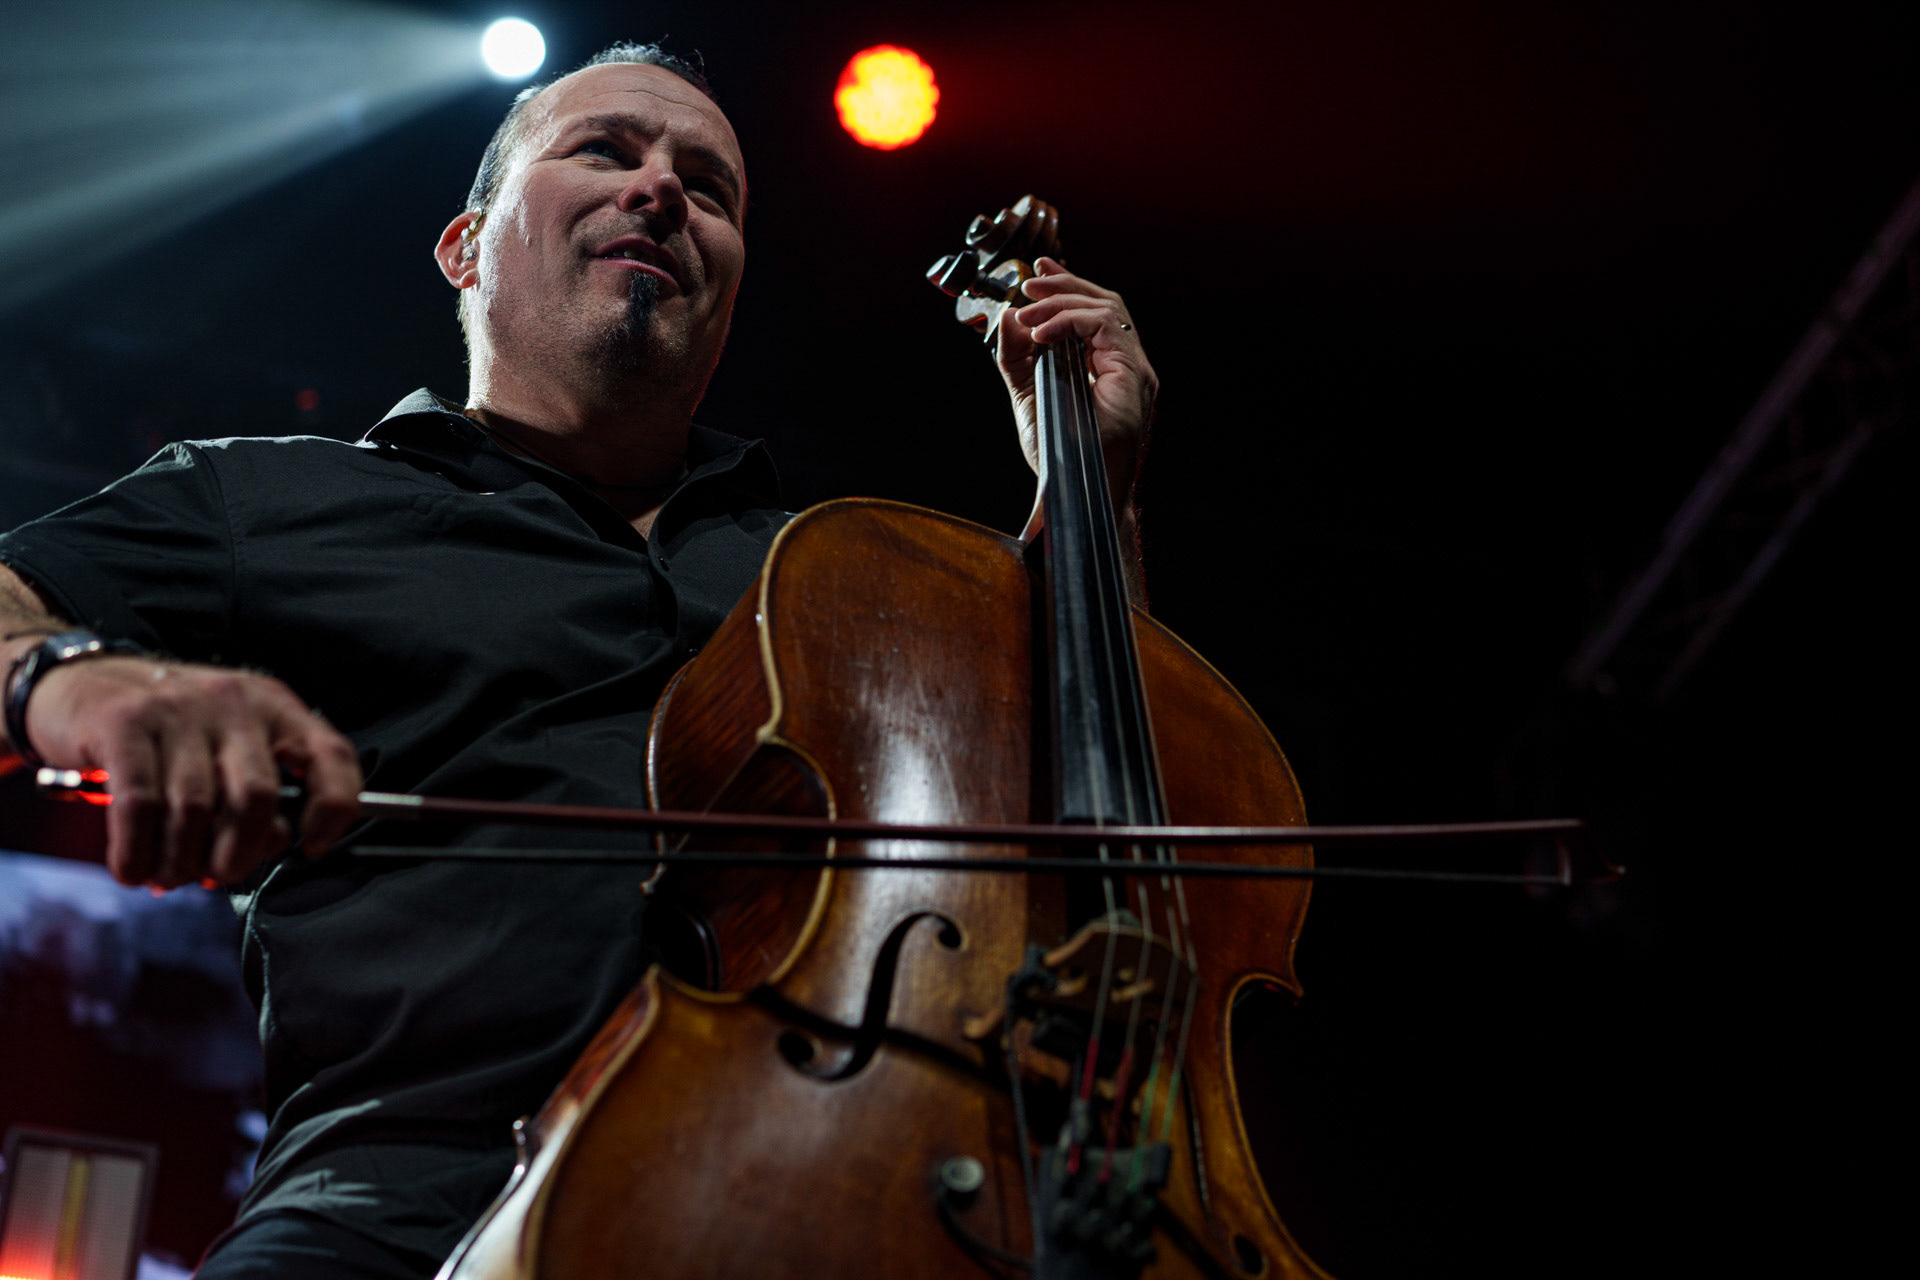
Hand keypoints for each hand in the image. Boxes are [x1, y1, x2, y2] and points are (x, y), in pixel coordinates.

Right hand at [25, 657, 361, 887]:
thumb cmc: (165, 730)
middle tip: (218, 874)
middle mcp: (233, 701)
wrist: (77, 681)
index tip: (312, 847)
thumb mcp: (226, 742)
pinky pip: (141, 805)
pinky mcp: (124, 722)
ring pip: (198, 809)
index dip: (333, 810)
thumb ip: (257, 787)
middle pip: (258, 797)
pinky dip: (138, 851)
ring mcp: (178, 709)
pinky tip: (133, 868)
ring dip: (182, 861)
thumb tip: (272, 847)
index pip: (330, 755)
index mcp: (273, 706)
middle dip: (240, 854)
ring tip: (169, 874)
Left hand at [995, 257, 1157, 515]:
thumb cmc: (1059, 454)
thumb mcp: (1028, 395)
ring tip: (1028, 309)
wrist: (1072, 492)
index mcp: (1110, 368)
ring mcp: (1136, 370)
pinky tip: (1041, 332)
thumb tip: (1008, 317)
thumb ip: (1018, 358)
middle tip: (1030, 281)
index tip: (1037, 275)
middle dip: (1065, 284)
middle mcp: (1129, 365)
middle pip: (1106, 302)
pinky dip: (1069, 321)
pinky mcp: (1133, 376)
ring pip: (1108, 308)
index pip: (1096, 314)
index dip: (1068, 288)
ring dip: (1062, 301)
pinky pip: (1104, 327)